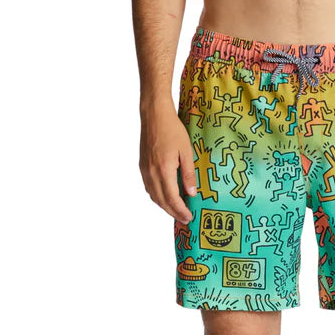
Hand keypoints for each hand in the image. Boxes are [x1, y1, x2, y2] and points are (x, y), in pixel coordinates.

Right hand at [139, 104, 196, 222]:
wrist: (154, 115)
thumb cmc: (172, 130)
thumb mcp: (186, 152)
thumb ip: (189, 174)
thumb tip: (191, 193)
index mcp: (164, 170)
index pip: (172, 198)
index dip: (180, 210)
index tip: (188, 217)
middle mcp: (151, 173)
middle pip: (161, 201)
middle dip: (173, 212)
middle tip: (184, 219)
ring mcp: (145, 170)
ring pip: (153, 196)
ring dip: (165, 206)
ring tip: (176, 210)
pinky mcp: (142, 166)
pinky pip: (149, 188)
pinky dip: (157, 196)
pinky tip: (165, 196)